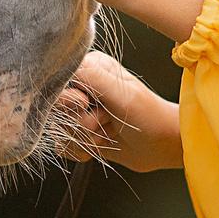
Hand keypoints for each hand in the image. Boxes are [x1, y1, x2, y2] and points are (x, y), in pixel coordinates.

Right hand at [54, 51, 182, 172]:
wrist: (162, 145)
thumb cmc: (150, 116)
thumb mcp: (122, 94)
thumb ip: (92, 78)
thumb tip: (63, 71)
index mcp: (90, 67)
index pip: (57, 82)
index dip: (69, 99)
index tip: (87, 104)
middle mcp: (81, 87)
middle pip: (56, 110)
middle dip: (82, 123)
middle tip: (107, 119)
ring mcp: (79, 111)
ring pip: (60, 131)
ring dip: (86, 138)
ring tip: (109, 132)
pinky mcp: (79, 132)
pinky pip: (63, 146)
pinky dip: (83, 150)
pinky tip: (102, 144)